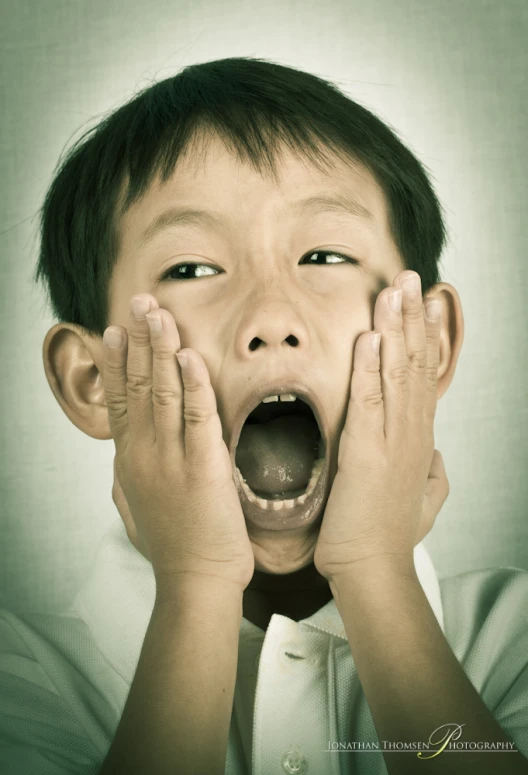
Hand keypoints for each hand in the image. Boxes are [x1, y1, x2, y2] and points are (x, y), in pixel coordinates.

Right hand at [102, 293, 254, 593]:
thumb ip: (129, 477)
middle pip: (140, 385)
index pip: (120, 400)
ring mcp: (172, 457)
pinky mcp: (204, 466)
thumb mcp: (137, 507)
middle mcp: (146, 452)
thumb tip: (122, 460)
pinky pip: (199, 415)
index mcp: (131, 460)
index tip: (116, 331)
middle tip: (139, 303)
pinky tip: (190, 355)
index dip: (119, 363)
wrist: (195, 581)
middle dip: (140, 340)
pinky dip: (194, 383)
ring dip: (163, 348)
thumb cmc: (173, 547)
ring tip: (159, 314)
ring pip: (165, 391)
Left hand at [313, 271, 449, 582]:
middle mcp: (411, 432)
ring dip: (395, 329)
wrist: (373, 569)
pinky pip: (368, 401)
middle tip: (412, 277)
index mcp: (418, 438)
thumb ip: (433, 474)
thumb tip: (438, 458)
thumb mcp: (423, 499)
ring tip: (395, 290)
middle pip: (416, 364)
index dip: (426, 336)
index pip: (425, 376)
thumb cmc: (390, 534)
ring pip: (396, 374)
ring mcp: (391, 440)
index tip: (426, 302)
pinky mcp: (364, 453)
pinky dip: (368, 368)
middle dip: (413, 318)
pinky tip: (369, 337)